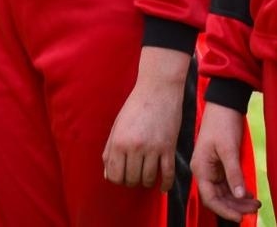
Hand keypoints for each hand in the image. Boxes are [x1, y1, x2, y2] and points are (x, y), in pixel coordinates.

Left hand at [102, 46, 188, 189]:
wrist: (159, 88)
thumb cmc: (136, 105)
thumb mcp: (118, 125)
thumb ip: (110, 150)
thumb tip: (108, 175)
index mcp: (119, 142)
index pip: (114, 175)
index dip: (117, 178)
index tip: (122, 174)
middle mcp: (134, 147)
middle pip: (131, 180)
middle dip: (132, 180)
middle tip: (135, 174)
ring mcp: (153, 148)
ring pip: (148, 179)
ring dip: (147, 181)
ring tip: (147, 176)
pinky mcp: (169, 147)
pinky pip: (168, 173)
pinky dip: (165, 184)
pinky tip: (163, 187)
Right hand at [190, 102, 260, 219]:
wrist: (225, 103)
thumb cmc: (223, 122)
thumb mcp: (229, 148)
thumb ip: (234, 173)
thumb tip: (240, 194)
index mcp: (200, 169)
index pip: (210, 198)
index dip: (224, 210)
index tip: (240, 218)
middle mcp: (204, 171)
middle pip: (218, 197)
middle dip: (235, 205)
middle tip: (254, 210)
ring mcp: (212, 168)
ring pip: (224, 191)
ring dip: (238, 199)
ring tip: (255, 203)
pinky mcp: (220, 163)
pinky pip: (228, 183)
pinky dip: (238, 189)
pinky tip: (249, 194)